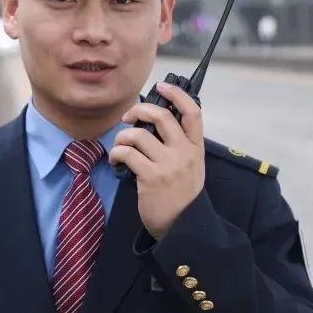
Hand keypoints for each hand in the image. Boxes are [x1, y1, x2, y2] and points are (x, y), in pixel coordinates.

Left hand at [109, 82, 204, 240]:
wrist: (182, 226)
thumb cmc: (182, 194)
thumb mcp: (191, 166)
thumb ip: (180, 145)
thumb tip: (155, 121)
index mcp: (196, 147)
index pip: (193, 112)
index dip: (177, 94)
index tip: (161, 86)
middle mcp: (184, 152)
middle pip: (161, 116)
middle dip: (139, 109)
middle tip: (128, 117)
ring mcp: (168, 164)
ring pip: (138, 135)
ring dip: (122, 137)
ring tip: (119, 147)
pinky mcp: (151, 177)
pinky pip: (127, 154)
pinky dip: (116, 154)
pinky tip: (115, 161)